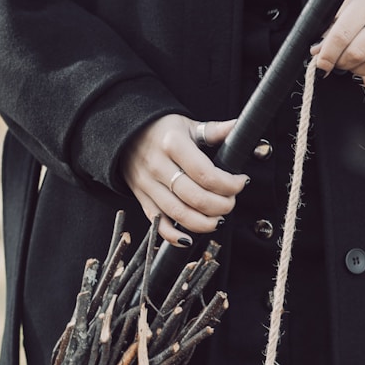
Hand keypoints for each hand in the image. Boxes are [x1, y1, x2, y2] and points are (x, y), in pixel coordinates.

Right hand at [121, 115, 248, 246]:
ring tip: (219, 219)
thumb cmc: (161, 129)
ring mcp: (148, 184)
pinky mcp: (141, 198)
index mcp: (173, 144)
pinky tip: (189, 239)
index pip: (206, 174)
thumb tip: (240, 127)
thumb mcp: (187, 125)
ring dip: (204, 223)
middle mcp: (158, 165)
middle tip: (231, 202)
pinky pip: (158, 223)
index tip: (241, 182)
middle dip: (221, 205)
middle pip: (196, 197)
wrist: (124, 133)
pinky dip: (173, 236)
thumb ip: (215, 131)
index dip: (229, 184)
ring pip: (179, 213)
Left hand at [311, 0, 364, 87]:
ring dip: (357, 72)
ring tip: (352, 66)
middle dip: (342, 63)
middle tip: (337, 63)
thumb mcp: (355, 0)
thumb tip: (318, 50)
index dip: (329, 52)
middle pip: (359, 51)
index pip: (344, 31)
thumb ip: (335, 24)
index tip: (321, 63)